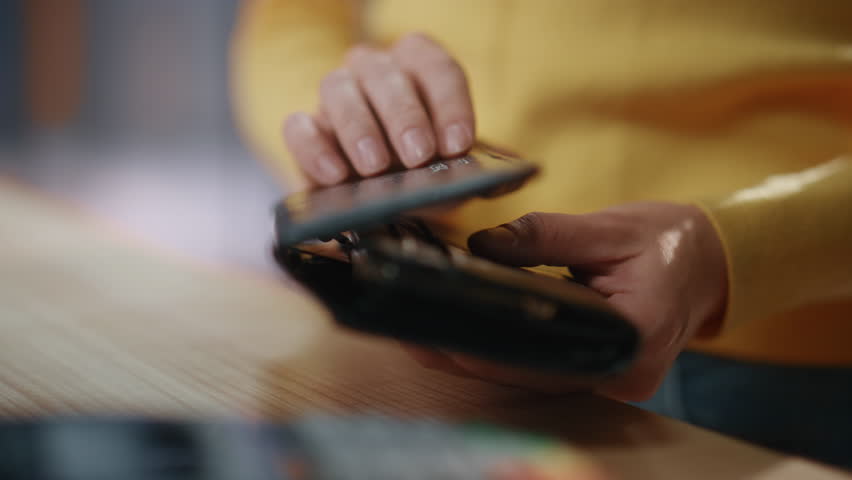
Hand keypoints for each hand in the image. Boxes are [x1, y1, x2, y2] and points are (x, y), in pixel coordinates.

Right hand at [283, 33, 474, 185]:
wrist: (384, 197)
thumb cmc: (423, 171)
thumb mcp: (447, 169)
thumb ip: (454, 168)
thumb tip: (461, 182)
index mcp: (417, 66)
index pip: (436, 68)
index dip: (449, 104)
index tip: (457, 144)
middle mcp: (374, 70)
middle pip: (385, 74)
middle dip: (404, 116)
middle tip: (418, 155)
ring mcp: (335, 95)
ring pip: (337, 88)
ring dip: (358, 127)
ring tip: (375, 167)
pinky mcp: (304, 129)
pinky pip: (297, 127)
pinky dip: (315, 149)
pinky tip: (335, 175)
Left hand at [408, 202, 728, 401]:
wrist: (711, 260)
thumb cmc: (669, 241)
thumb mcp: (609, 228)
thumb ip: (545, 236)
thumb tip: (483, 244)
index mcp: (632, 340)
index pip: (544, 354)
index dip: (484, 348)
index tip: (435, 335)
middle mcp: (619, 373)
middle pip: (529, 372)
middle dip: (467, 355)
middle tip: (410, 336)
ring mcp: (608, 377)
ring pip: (530, 374)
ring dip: (478, 355)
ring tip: (422, 334)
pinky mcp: (596, 369)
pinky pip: (541, 365)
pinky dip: (502, 350)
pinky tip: (462, 333)